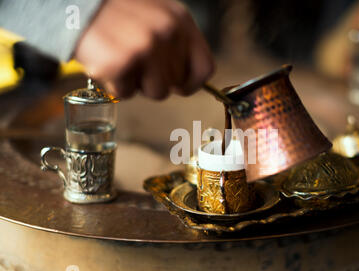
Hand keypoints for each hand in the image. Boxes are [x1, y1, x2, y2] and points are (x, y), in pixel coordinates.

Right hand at [73, 0, 214, 98]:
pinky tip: (106, 60)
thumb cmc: (114, 12)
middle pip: (176, 84)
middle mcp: (167, 32)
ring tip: (121, 58)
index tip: (179, 86)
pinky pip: (127, 93)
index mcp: (180, 20)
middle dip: (156, 78)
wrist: (75, 2)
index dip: (191, 83)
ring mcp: (145, 48)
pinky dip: (114, 84)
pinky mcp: (121, 62)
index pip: (204, 68)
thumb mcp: (156, 16)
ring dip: (136, 83)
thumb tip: (186, 79)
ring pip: (156, 93)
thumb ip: (176, 43)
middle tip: (135, 58)